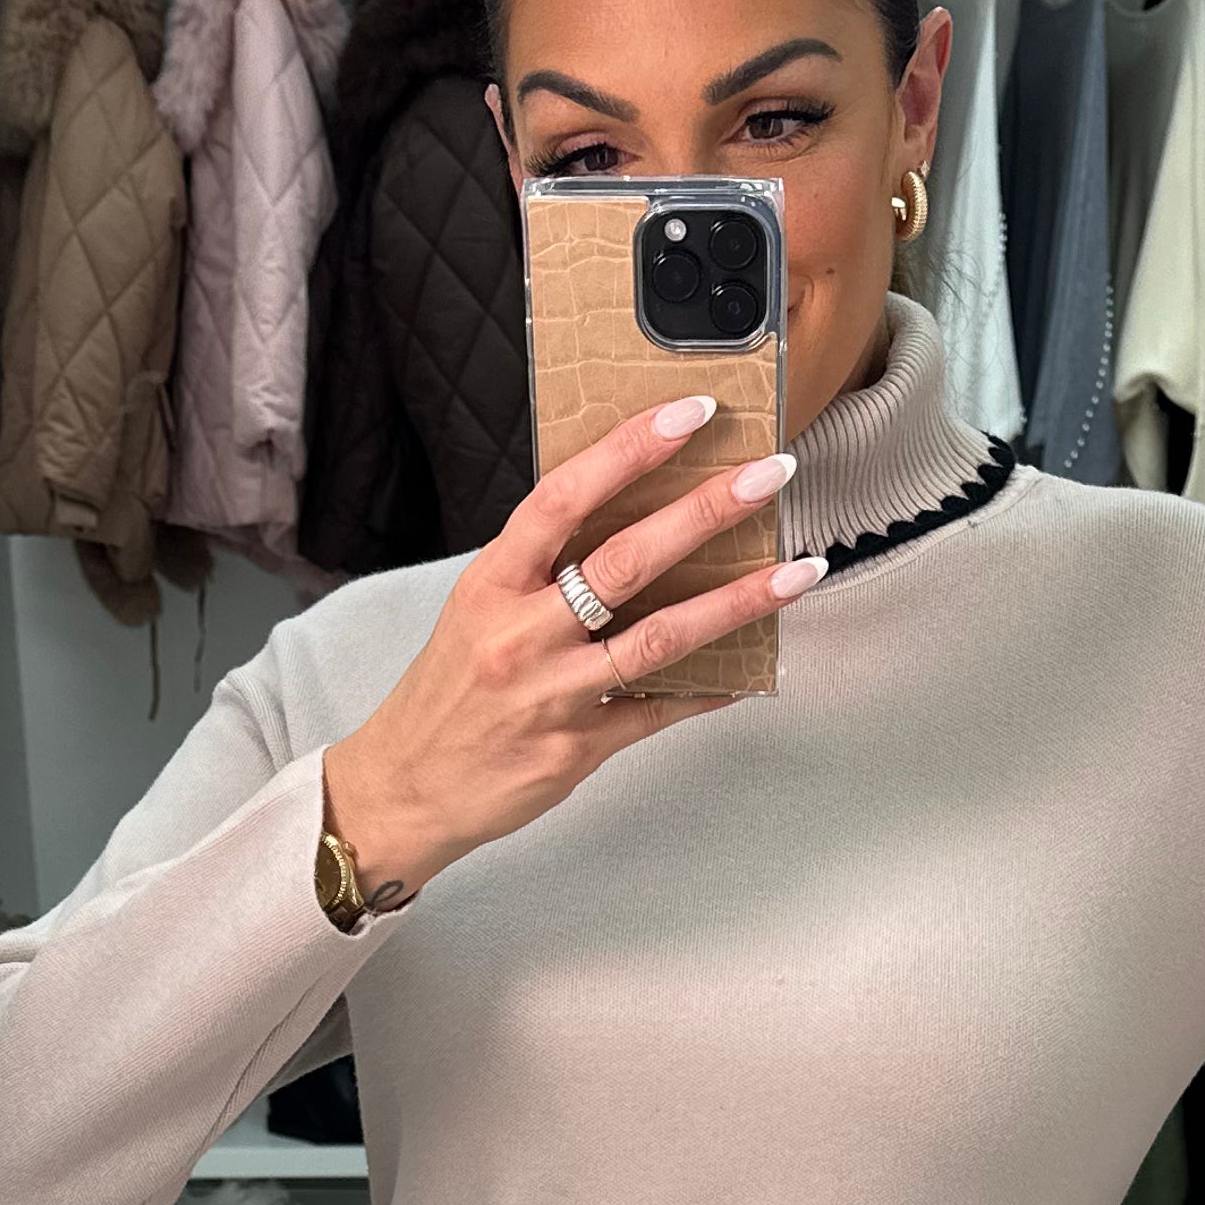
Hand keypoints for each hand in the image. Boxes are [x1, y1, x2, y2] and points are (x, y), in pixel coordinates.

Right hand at [318, 399, 820, 901]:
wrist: (406, 788)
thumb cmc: (448, 693)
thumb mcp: (477, 610)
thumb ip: (540, 568)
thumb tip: (623, 516)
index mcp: (492, 585)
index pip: (564, 498)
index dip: (628, 451)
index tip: (688, 415)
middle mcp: (521, 636)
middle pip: (625, 562)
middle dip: (706, 512)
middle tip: (770, 475)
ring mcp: (553, 696)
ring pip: (660, 639)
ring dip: (737, 602)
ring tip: (797, 571)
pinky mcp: (578, 749)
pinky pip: (659, 712)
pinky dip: (710, 688)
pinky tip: (755, 668)